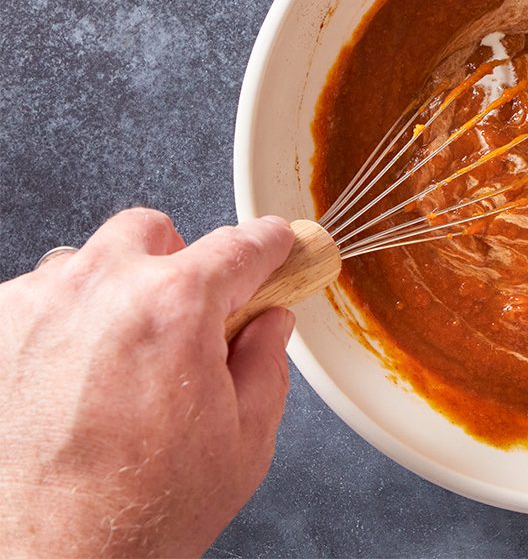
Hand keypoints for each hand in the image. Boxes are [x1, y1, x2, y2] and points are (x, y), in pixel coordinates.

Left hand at [0, 208, 295, 556]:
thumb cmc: (140, 512)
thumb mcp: (245, 440)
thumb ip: (266, 363)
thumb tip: (267, 324)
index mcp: (177, 307)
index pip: (241, 244)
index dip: (269, 246)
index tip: (275, 247)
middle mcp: (101, 289)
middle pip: (153, 231)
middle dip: (178, 264)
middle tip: (186, 323)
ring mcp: (36, 306)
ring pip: (87, 263)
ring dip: (112, 293)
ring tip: (119, 363)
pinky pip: (37, 299)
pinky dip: (61, 325)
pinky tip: (71, 380)